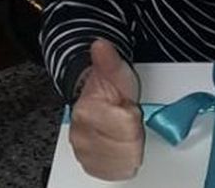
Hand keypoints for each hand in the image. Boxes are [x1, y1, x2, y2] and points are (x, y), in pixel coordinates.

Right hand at [69, 39, 143, 180]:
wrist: (94, 100)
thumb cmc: (109, 87)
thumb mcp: (117, 71)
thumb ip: (110, 61)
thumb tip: (100, 43)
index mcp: (88, 111)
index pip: (126, 125)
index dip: (133, 115)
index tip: (129, 107)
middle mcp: (81, 134)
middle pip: (126, 146)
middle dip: (133, 133)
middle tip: (127, 119)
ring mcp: (84, 151)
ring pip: (121, 162)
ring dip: (129, 148)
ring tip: (126, 133)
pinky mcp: (89, 163)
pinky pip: (112, 171)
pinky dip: (121, 163)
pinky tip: (122, 151)